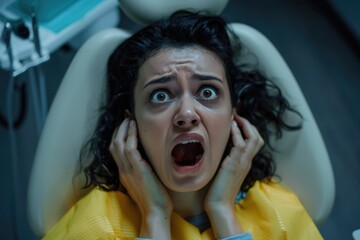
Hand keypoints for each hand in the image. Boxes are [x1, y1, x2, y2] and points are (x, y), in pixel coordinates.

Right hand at [109, 118, 172, 238]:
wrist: (155, 211)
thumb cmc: (154, 197)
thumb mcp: (144, 180)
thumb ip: (141, 168)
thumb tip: (147, 156)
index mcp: (124, 172)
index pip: (115, 150)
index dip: (119, 136)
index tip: (125, 125)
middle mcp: (123, 170)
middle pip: (113, 144)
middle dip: (119, 129)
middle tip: (126, 117)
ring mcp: (128, 169)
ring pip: (118, 143)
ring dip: (123, 129)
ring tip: (130, 118)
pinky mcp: (137, 169)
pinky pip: (130, 148)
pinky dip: (131, 135)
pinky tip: (135, 127)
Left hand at [204, 113, 263, 237]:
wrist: (218, 204)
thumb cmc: (218, 190)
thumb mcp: (224, 171)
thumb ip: (226, 160)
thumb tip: (220, 148)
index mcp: (245, 163)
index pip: (254, 142)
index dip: (248, 129)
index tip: (237, 120)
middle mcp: (247, 161)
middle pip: (258, 138)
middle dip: (249, 124)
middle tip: (237, 116)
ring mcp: (242, 163)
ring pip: (254, 138)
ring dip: (245, 125)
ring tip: (235, 117)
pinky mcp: (234, 164)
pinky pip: (240, 144)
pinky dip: (237, 133)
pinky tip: (230, 126)